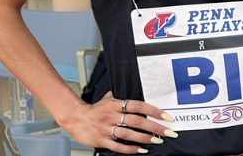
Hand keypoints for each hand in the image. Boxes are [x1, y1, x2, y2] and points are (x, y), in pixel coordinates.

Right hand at [62, 93, 177, 153]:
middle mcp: (111, 116)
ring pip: (129, 134)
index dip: (153, 110)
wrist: (75, 118)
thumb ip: (123, 98)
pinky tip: (141, 150)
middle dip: (155, 127)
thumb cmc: (94, 110)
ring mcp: (106, 129)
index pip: (138, 105)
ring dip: (145, 138)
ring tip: (157, 140)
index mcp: (115, 104)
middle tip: (168, 131)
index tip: (166, 116)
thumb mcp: (108, 99)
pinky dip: (130, 149)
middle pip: (136, 121)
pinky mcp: (101, 140)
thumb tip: (138, 91)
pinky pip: (118, 146)